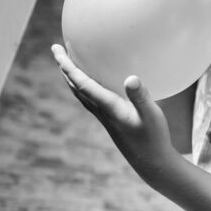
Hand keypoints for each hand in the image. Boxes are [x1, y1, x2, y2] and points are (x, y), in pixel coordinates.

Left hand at [51, 43, 178, 180]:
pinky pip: (90, 98)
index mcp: (107, 107)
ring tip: (67, 62)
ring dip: (71, 76)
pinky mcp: (110, 120)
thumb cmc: (154, 137)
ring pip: (80, 93)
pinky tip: (91, 82)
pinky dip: (83, 85)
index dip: (68, 66)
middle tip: (56, 48)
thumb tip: (131, 78)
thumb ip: (141, 97)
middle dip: (64, 67)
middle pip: (75, 86)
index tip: (58, 50)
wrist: (151, 162)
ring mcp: (104, 116)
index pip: (81, 83)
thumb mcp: (151, 115)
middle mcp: (101, 111)